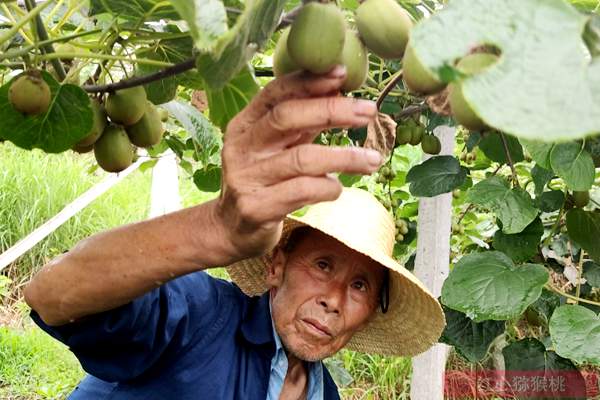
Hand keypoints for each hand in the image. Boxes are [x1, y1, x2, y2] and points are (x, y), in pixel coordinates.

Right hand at [213, 66, 381, 261]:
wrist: (232, 229)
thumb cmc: (262, 180)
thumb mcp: (274, 147)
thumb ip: (300, 123)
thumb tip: (338, 90)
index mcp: (244, 125)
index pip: (275, 93)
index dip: (309, 81)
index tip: (342, 75)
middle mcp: (241, 147)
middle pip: (286, 118)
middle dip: (332, 110)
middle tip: (368, 111)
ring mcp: (245, 178)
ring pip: (302, 159)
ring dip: (344, 157)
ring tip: (373, 160)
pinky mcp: (256, 208)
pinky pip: (303, 191)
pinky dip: (328, 187)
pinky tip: (336, 188)